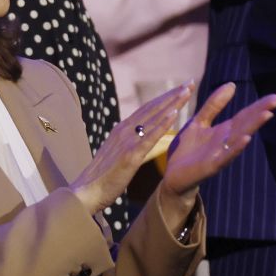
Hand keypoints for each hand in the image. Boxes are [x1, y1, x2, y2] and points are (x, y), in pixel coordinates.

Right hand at [68, 83, 193, 215]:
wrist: (85, 192)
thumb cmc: (101, 178)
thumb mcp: (115, 154)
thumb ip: (126, 142)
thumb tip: (135, 136)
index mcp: (121, 130)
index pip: (146, 109)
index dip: (164, 98)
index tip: (180, 89)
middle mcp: (124, 130)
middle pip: (152, 107)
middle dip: (172, 95)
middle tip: (190, 83)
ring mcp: (127, 141)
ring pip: (153, 117)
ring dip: (172, 103)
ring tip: (187, 91)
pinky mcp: (130, 155)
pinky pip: (150, 136)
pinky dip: (163, 123)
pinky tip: (175, 114)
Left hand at [161, 83, 275, 206]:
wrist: (172, 176)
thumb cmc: (187, 150)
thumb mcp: (199, 121)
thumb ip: (214, 105)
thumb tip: (232, 84)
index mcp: (224, 131)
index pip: (245, 115)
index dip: (259, 105)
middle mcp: (226, 141)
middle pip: (246, 124)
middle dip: (261, 112)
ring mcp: (221, 153)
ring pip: (240, 137)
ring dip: (253, 126)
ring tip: (267, 114)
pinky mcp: (211, 165)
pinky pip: (226, 155)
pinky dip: (236, 147)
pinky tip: (247, 139)